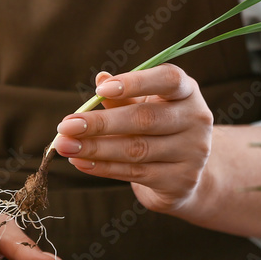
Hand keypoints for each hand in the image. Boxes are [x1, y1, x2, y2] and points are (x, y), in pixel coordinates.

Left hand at [54, 64, 213, 214]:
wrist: (185, 172)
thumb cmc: (158, 128)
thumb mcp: (144, 105)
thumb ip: (123, 95)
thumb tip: (101, 78)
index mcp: (187, 91)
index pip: (168, 79)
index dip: (136, 82)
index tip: (102, 89)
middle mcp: (196, 119)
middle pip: (145, 119)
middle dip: (100, 123)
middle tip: (65, 126)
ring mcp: (193, 152)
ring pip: (136, 149)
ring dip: (95, 148)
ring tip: (64, 146)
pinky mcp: (181, 180)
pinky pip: (135, 173)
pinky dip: (103, 167)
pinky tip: (81, 162)